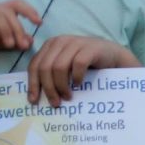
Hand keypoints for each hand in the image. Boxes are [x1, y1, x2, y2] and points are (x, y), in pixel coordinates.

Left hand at [25, 35, 139, 105]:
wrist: (112, 55)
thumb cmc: (86, 64)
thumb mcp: (64, 67)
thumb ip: (50, 74)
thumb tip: (35, 96)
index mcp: (50, 45)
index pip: (35, 65)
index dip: (32, 84)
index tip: (34, 101)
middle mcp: (60, 41)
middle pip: (45, 68)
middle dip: (48, 88)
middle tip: (55, 103)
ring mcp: (75, 43)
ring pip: (59, 67)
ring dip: (62, 86)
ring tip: (68, 97)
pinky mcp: (90, 48)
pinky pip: (78, 65)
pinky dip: (77, 77)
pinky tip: (79, 84)